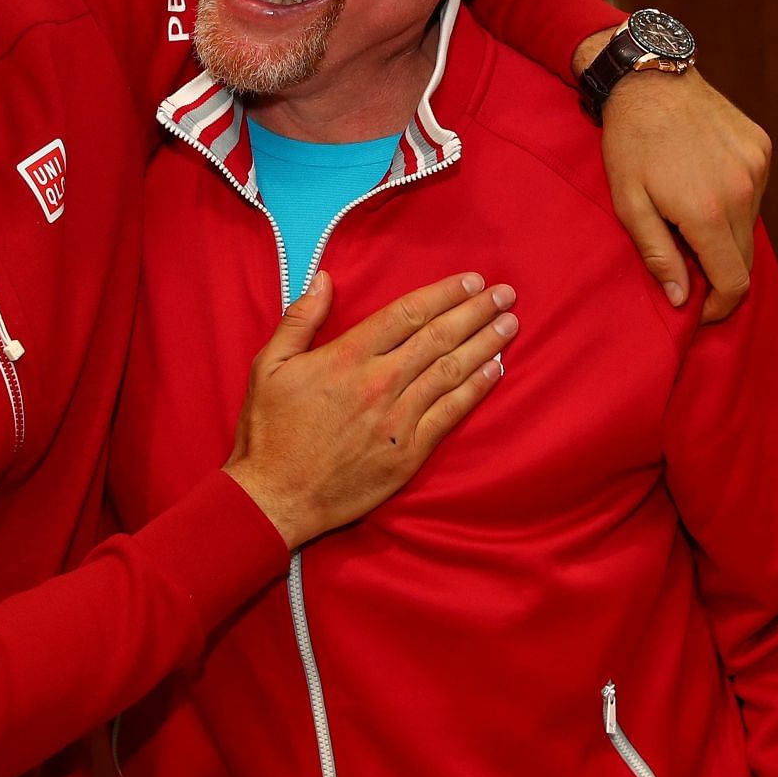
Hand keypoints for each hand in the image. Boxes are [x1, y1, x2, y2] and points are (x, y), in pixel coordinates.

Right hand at [224, 272, 516, 547]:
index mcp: (346, 357)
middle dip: (475, 312)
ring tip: (510, 324)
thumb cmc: (268, 431)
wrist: (274, 497)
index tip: (470, 281)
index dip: (443, 293)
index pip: (407, 313)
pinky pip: (450, 413)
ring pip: (451, 371)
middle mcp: (378, 382)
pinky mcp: (408, 452)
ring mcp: (397, 419)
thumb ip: (300, 319)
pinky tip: (495, 370)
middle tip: (504, 294)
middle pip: (438, 337)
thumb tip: (325, 279)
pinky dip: (476, 389)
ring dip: (485, 344)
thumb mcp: (269, 366)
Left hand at [579, 27, 769, 320]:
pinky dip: (734, 202)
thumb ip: (658, 255)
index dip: (720, 306)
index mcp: (707, 211)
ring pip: (751, 225)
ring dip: (726, 235)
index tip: (701, 311)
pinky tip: (703, 184)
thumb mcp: (628, 204)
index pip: (733, 280)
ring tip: (688, 216)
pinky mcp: (762, 148)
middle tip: (687, 266)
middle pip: (745, 257)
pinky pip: (755, 193)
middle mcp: (742, 190)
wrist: (649, 80)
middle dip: (720, 272)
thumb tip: (682, 299)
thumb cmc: (629, 143)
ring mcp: (757, 166)